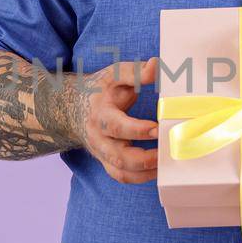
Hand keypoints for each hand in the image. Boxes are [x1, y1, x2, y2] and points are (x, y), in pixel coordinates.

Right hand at [73, 57, 159, 183]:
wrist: (75, 108)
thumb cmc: (100, 90)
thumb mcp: (114, 75)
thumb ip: (135, 72)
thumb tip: (156, 65)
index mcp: (100, 114)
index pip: (116, 126)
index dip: (136, 130)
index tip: (157, 128)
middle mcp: (98, 137)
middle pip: (118, 156)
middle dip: (144, 158)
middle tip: (166, 152)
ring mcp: (102, 152)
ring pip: (121, 171)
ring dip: (145, 172)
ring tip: (166, 163)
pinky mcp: (107, 162)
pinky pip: (122, 176)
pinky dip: (141, 177)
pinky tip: (158, 169)